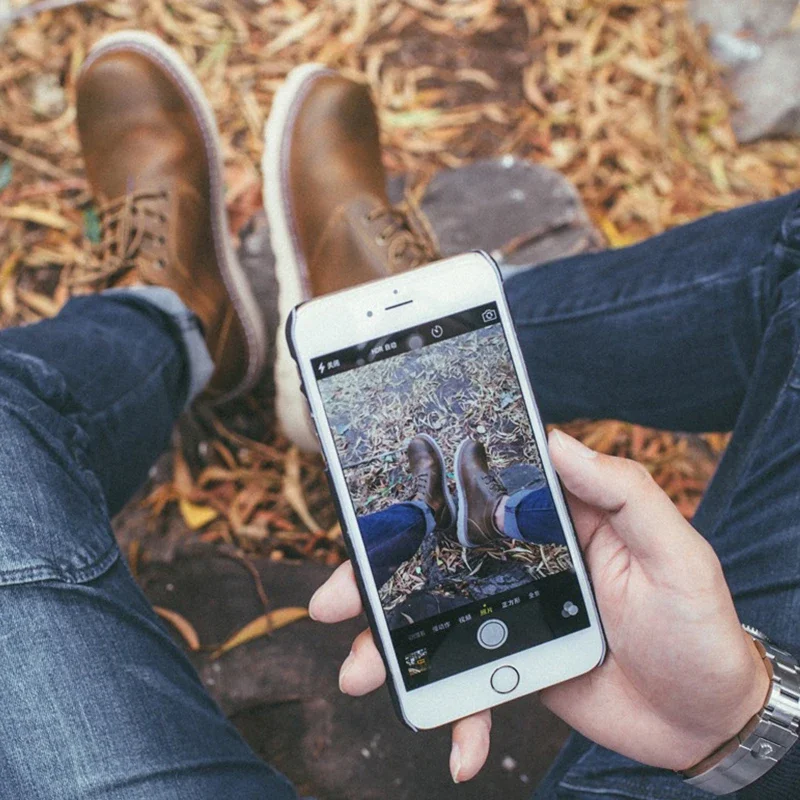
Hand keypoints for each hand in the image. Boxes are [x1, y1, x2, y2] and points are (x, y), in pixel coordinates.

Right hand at [309, 430, 769, 780]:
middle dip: (379, 581)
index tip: (367, 516)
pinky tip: (458, 747)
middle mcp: (526, 561)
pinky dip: (460, 717)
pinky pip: (474, 687)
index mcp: (555, 521)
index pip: (476, 498)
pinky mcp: (518, 664)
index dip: (419, 503)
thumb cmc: (699, 624)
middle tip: (331, 601)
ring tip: (361, 675)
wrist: (707, 716)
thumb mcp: (674, 550)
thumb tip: (556, 439)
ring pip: (440, 624)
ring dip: (395, 651)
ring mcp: (517, 615)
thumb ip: (621, 491)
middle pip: (438, 561)